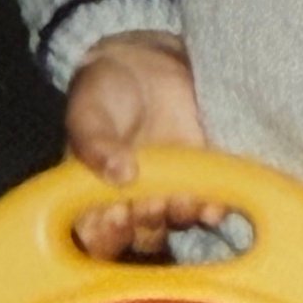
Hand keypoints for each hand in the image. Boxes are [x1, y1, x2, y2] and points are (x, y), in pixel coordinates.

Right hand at [64, 32, 217, 256]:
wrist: (146, 64)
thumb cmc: (104, 92)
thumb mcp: (89, 112)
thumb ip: (94, 143)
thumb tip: (119, 173)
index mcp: (94, 196)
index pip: (97, 236)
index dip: (106, 238)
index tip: (114, 218)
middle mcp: (133, 202)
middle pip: (141, 235)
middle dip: (147, 225)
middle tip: (150, 203)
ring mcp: (169, 191)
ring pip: (176, 221)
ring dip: (180, 213)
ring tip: (180, 196)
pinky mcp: (202, 176)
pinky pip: (209, 204)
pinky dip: (213, 208)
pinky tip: (214, 204)